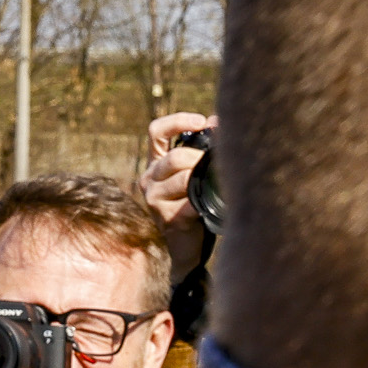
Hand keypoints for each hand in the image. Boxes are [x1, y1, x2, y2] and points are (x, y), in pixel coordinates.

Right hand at [140, 112, 215, 273]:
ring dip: (204, 181)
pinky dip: (206, 202)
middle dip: (201, 159)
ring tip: (217, 187)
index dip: (178, 121)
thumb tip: (218, 122)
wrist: (186, 246)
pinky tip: (212, 206)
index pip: (156, 131)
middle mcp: (149, 179)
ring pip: (183, 178)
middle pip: (175, 157)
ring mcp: (154, 199)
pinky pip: (190, 202)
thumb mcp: (195, 174)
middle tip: (218, 167)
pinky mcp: (166, 218)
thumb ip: (202, 149)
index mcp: (156, 163)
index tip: (202, 122)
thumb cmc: (195, 205)